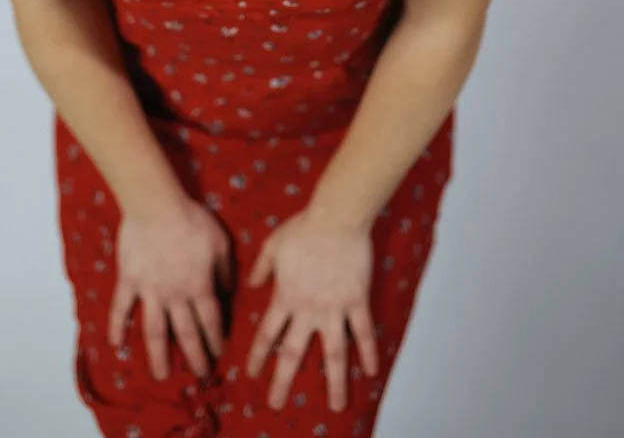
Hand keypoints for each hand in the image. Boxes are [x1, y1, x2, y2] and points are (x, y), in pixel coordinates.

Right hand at [108, 195, 231, 383]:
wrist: (156, 206)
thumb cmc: (192, 219)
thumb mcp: (220, 242)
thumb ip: (226, 269)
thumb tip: (230, 290)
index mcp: (199, 286)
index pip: (210, 321)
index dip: (215, 340)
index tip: (218, 355)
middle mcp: (175, 295)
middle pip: (186, 333)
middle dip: (194, 356)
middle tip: (199, 376)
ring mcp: (150, 291)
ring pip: (154, 331)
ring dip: (159, 356)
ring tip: (162, 375)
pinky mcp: (129, 281)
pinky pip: (121, 308)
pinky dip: (118, 326)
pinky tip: (116, 345)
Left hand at [244, 207, 378, 412]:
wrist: (336, 217)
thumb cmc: (304, 227)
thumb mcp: (273, 245)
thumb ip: (262, 267)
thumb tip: (251, 283)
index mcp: (285, 296)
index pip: (268, 334)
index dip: (258, 356)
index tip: (251, 375)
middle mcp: (308, 309)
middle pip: (293, 352)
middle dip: (283, 380)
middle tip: (276, 403)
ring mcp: (334, 308)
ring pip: (334, 354)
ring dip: (334, 383)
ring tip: (336, 406)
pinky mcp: (357, 301)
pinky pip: (363, 332)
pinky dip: (368, 352)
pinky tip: (371, 373)